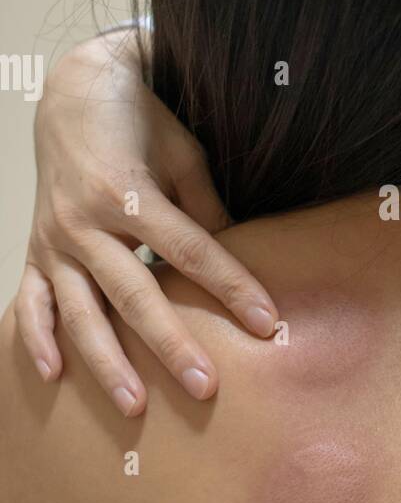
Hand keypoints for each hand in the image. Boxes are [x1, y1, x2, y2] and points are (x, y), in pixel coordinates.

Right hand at [15, 30, 277, 413]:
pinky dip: (37, 340)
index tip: (267, 322)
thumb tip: (236, 257)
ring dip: (107, 363)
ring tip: (135, 407)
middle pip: (136, 295)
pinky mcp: (35, 251)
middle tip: (205, 388)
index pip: (191, 251)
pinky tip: (54, 378)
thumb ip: (206, 207)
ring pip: (82, 313)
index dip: (232, 287)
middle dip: (172, 345)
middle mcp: (86, 223)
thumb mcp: (184, 154)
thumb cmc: (141, 122)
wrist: (74, 95)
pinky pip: (31, 303)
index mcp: (129, 194)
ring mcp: (55, 241)